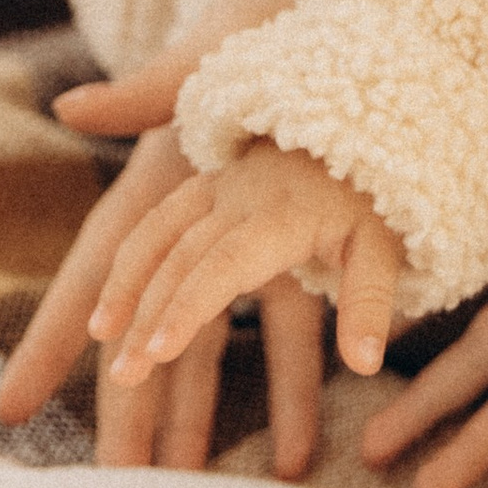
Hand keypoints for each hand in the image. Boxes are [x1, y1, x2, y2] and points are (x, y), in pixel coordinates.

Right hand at [0, 0, 382, 476]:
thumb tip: (70, 108)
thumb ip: (146, 93)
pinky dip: (293, 387)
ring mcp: (241, 240)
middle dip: (129, 411)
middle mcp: (192, 224)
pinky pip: (289, 330)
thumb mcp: (209, 56)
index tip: (13, 408)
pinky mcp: (297, 244)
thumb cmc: (267, 22)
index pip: (99, 274)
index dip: (59, 340)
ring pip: (212, 345)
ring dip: (203, 417)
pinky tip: (302, 450)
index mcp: (163, 185)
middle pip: (149, 331)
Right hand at [97, 144, 409, 390]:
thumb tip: (366, 365)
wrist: (364, 112)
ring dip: (126, 284)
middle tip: (125, 374)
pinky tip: (112, 307)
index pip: (227, 264)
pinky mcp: (208, 185)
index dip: (188, 305)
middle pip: (181, 259)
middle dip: (147, 315)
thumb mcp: (385, 248)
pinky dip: (130, 261)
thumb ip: (369, 304)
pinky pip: (159, 222)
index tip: (157, 350)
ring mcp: (219, 187)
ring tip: (102, 337)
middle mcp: (240, 197)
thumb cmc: (377, 195)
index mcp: (284, 213)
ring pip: (158, 235)